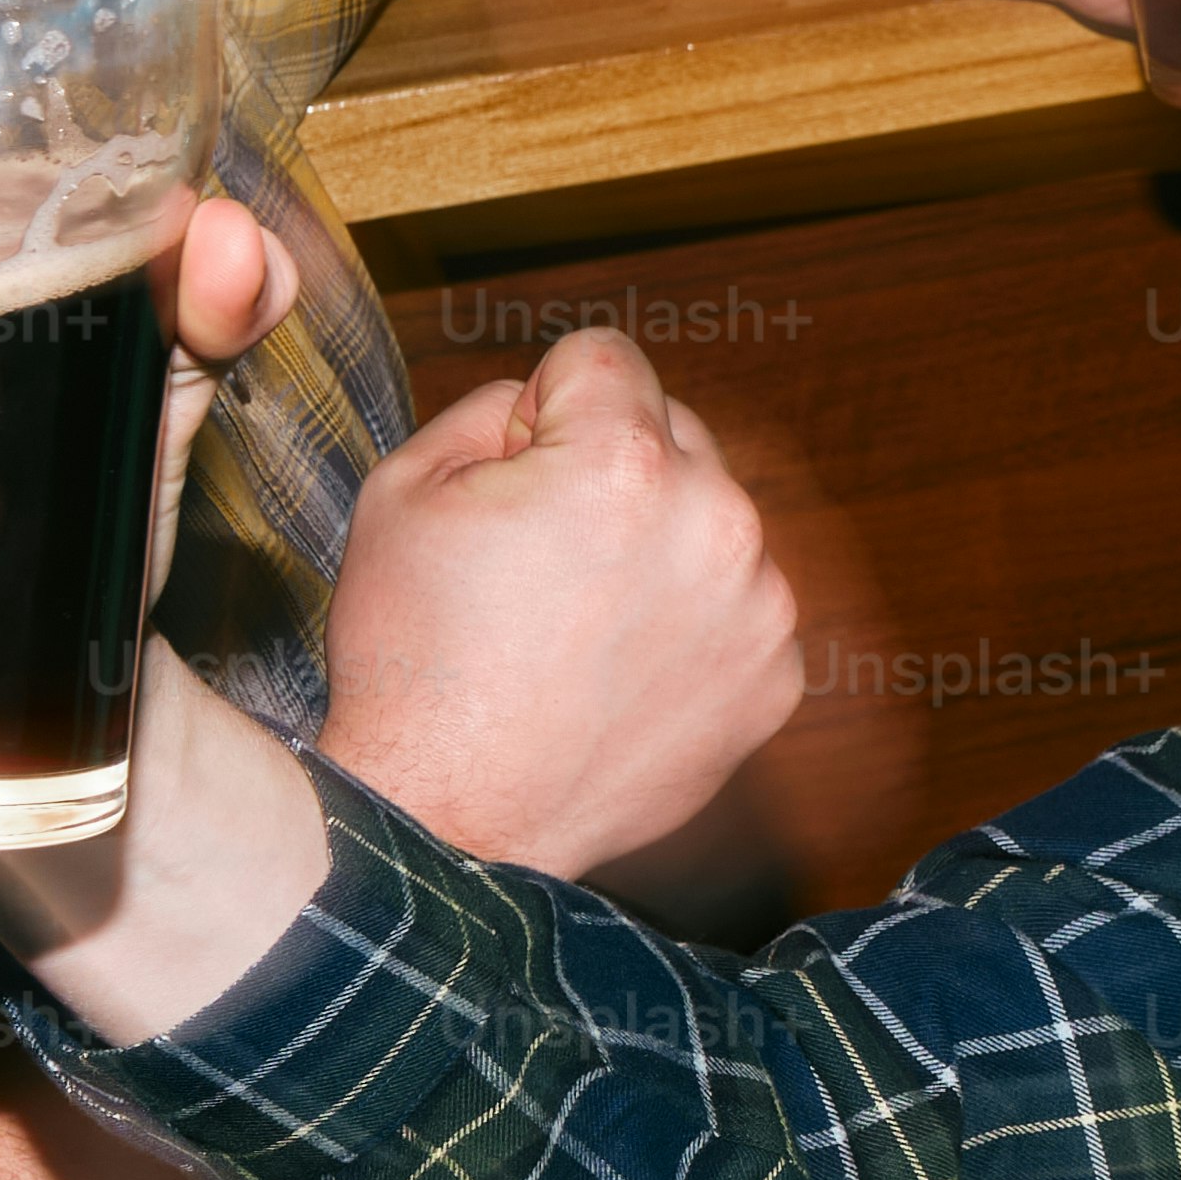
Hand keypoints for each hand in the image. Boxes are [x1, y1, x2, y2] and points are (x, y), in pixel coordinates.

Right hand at [318, 330, 804, 872]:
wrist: (450, 823)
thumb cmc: (414, 661)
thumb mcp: (404, 490)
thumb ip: (490, 407)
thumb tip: (550, 404)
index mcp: (623, 463)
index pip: (604, 356)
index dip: (542, 406)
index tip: (514, 474)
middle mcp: (716, 521)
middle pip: (671, 431)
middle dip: (611, 469)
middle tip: (539, 560)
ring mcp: (758, 605)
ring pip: (710, 518)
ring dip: (659, 545)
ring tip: (577, 626)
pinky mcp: (776, 676)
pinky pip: (737, 603)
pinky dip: (690, 623)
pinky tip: (619, 673)